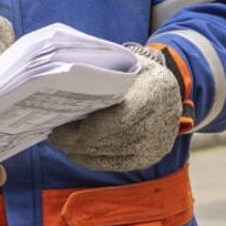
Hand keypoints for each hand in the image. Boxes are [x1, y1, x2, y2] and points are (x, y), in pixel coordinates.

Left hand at [48, 45, 181, 170]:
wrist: (171, 89)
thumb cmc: (141, 71)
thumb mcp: (127, 61)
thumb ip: (102, 70)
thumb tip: (66, 74)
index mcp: (152, 94)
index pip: (116, 122)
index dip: (86, 130)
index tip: (60, 128)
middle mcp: (158, 124)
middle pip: (110, 141)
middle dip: (77, 142)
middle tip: (53, 135)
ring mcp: (155, 144)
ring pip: (111, 155)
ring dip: (82, 152)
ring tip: (60, 142)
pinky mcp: (150, 156)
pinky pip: (117, 164)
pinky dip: (94, 160)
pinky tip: (76, 154)